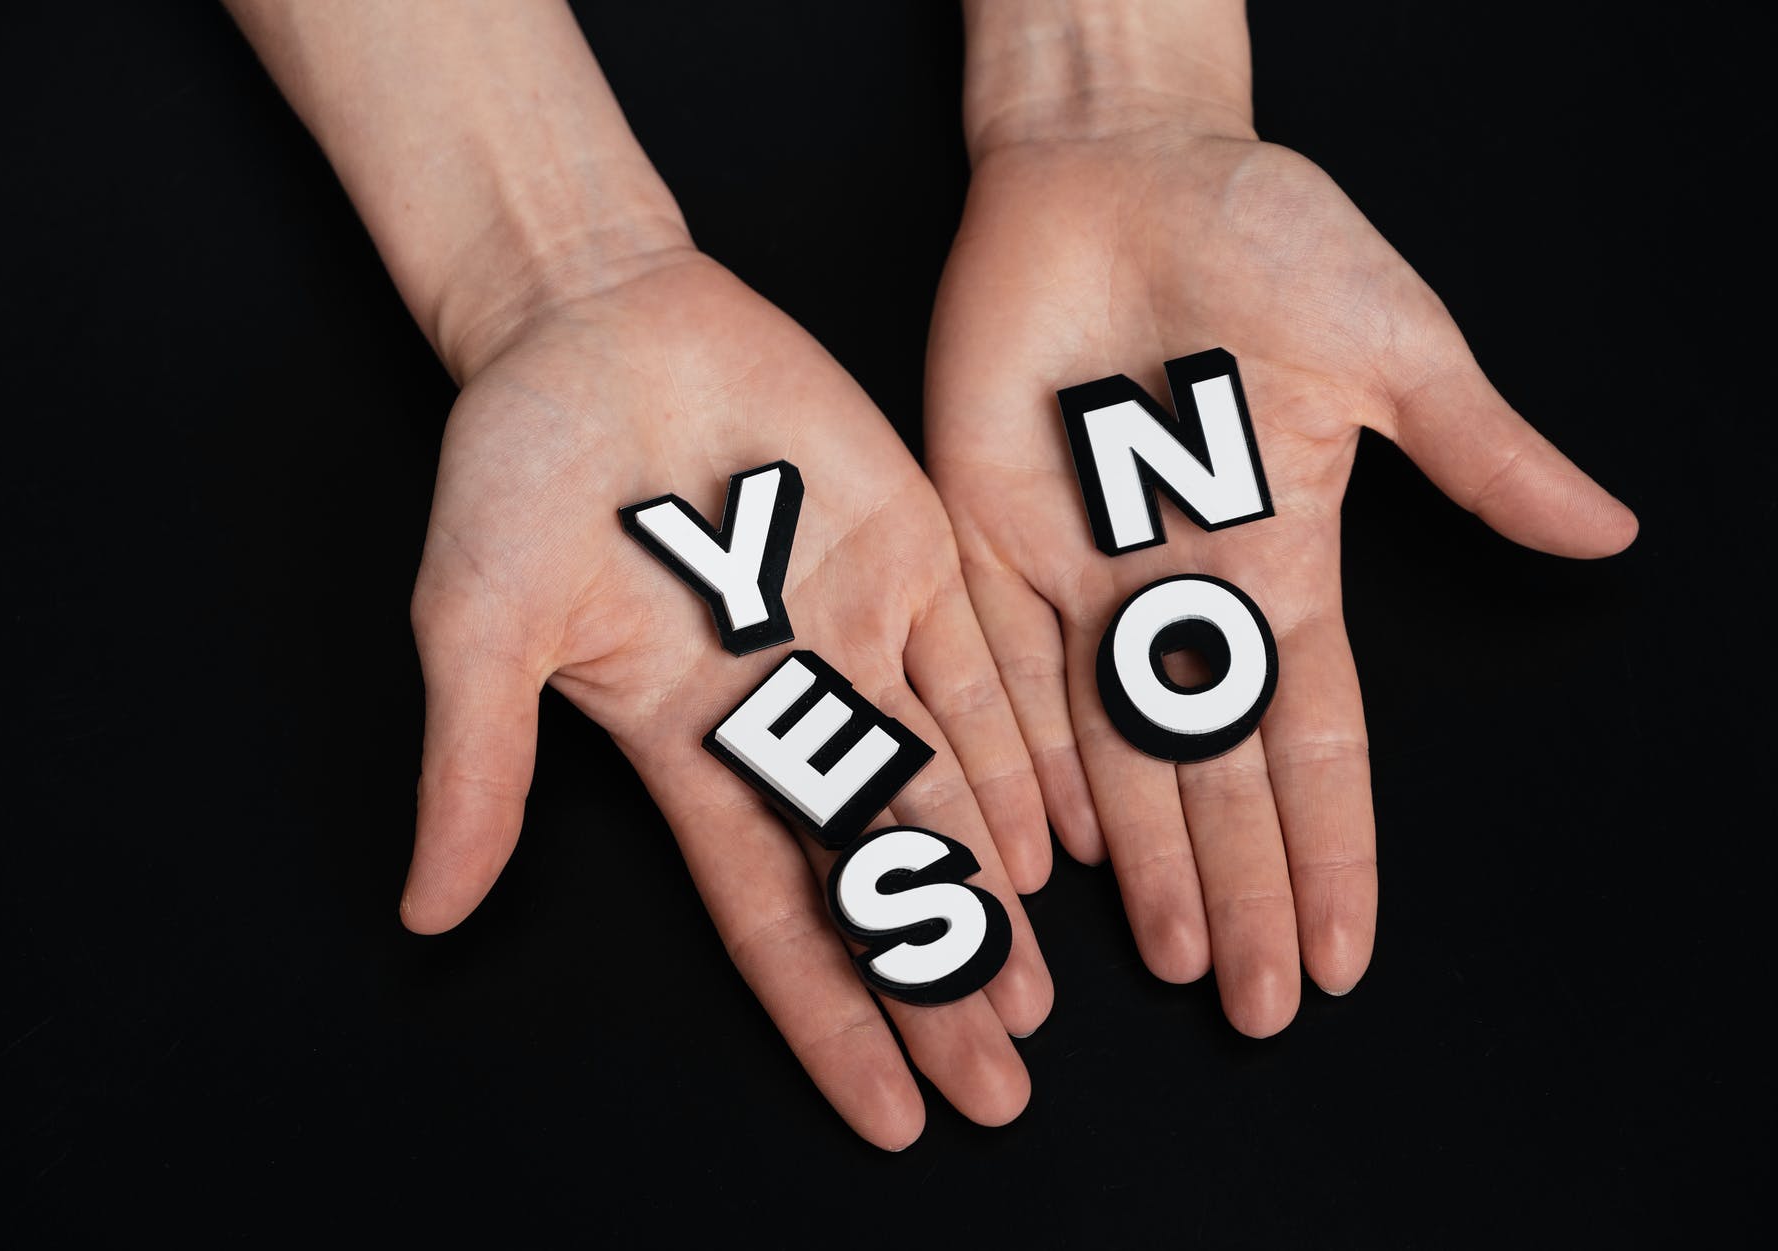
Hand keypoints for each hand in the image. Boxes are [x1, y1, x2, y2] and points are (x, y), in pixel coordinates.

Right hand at [404, 250, 1053, 1146]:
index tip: (890, 1110)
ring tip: (1033, 999)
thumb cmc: (519, 470)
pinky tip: (1053, 837)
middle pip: (876, 874)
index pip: (773, 911)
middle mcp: (787, 707)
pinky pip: (979, 667)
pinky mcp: (912, 548)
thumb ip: (475, 763)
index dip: (830, 1013)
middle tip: (998, 1087)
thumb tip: (430, 910)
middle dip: (933, 983)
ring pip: (944, 790)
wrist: (594, 319)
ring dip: (990, 894)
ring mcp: (857, 632)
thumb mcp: (481, 623)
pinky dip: (1018, 750)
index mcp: (689, 742)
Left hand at [926, 100, 1635, 1033]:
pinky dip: (1023, 759)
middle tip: (1253, 1004)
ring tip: (1168, 961)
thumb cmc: (1262, 236)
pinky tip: (1048, 851)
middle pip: (1215, 773)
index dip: (1329, 847)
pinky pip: (1001, 670)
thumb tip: (1606, 535)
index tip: (1346, 951)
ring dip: (1143, 859)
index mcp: (1278, 556)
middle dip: (1240, 889)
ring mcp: (1079, 570)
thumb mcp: (1388, 348)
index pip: (1313, 736)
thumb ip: (1476, 451)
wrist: (1120, 165)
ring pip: (1110, 748)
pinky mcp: (987, 531)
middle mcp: (1176, 590)